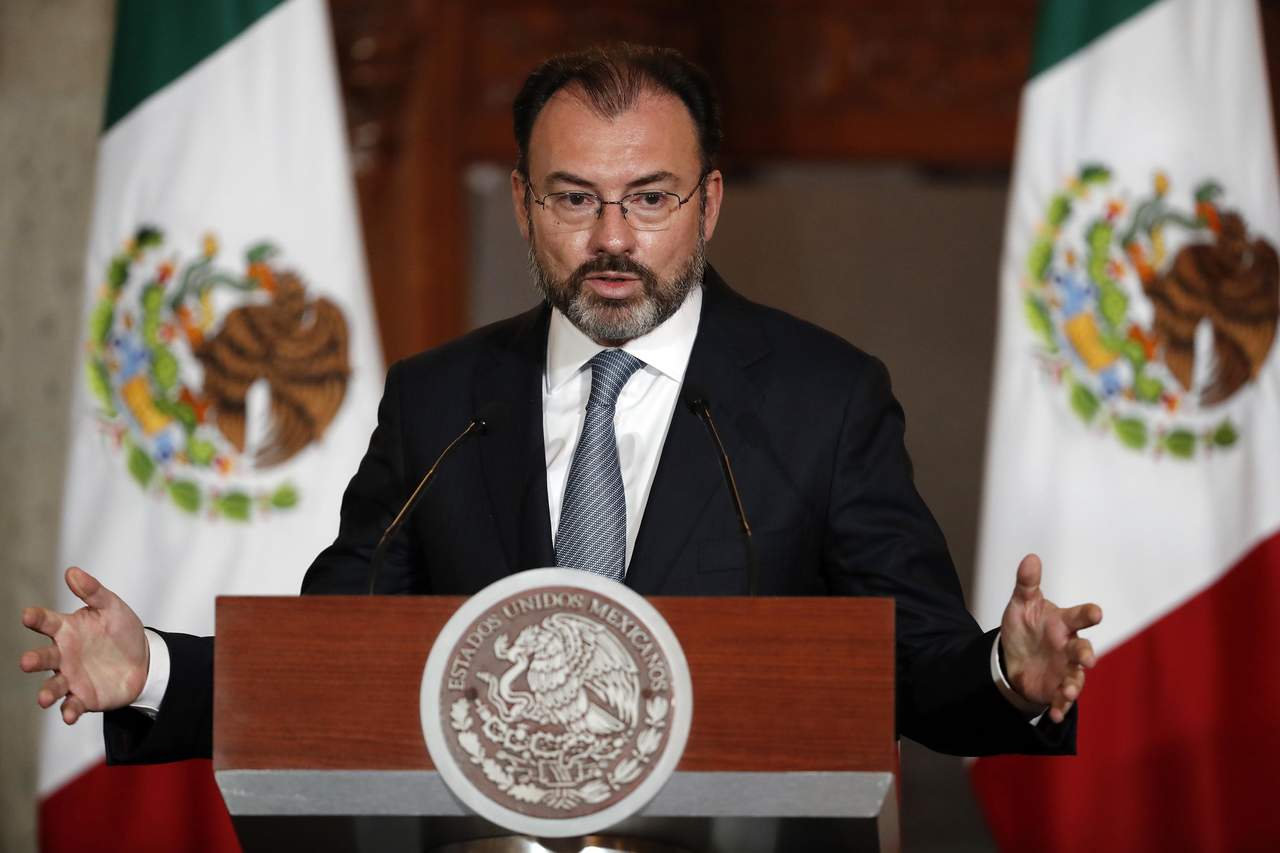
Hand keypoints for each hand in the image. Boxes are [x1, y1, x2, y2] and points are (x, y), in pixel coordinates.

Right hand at [18, 567, 148, 723]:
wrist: (144, 660)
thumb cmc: (121, 631)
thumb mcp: (112, 607)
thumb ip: (93, 591)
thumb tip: (71, 571)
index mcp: (67, 630)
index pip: (47, 622)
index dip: (37, 618)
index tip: (28, 615)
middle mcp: (63, 655)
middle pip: (43, 657)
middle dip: (33, 660)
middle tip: (26, 662)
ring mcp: (71, 677)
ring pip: (52, 686)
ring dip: (47, 692)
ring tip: (44, 698)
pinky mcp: (83, 697)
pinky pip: (72, 705)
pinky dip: (69, 710)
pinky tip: (69, 714)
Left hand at [1000, 553, 1101, 723]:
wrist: (1014, 654)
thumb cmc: (1026, 625)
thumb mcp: (1021, 604)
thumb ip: (1027, 583)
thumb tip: (1030, 558)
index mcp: (1063, 623)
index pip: (1079, 616)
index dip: (1088, 614)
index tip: (1096, 613)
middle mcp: (1069, 646)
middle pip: (1083, 649)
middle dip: (1086, 654)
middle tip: (1087, 658)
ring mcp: (1064, 669)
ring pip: (1076, 677)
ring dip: (1073, 685)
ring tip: (1067, 691)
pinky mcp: (1056, 688)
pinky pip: (1061, 699)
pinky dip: (1060, 707)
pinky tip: (1055, 714)